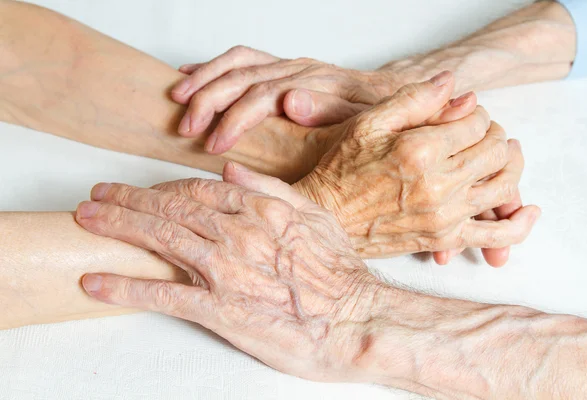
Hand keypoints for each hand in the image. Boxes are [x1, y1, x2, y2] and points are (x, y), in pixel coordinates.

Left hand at [74, 163, 385, 380]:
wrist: (355, 320)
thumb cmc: (340, 272)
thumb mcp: (314, 215)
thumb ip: (270, 187)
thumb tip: (230, 169)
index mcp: (259, 208)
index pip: (195, 189)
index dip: (160, 188)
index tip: (138, 190)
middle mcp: (237, 233)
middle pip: (168, 209)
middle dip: (125, 201)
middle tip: (94, 197)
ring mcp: (226, 271)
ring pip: (161, 239)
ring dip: (118, 228)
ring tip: (87, 221)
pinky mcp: (221, 310)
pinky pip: (164, 294)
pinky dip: (126, 286)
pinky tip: (97, 281)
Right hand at [171, 46, 397, 153]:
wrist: (391, 93)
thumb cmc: (376, 113)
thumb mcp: (363, 120)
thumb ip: (328, 111)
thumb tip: (291, 102)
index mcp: (312, 84)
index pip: (261, 97)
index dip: (234, 119)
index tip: (214, 143)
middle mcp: (296, 70)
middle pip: (241, 76)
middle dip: (208, 100)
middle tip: (185, 127)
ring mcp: (287, 67)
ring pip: (237, 63)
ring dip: (204, 79)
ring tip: (176, 97)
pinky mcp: (281, 68)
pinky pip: (242, 60)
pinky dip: (213, 66)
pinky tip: (191, 74)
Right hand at [286, 72, 539, 258]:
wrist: (327, 219)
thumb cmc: (341, 171)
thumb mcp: (368, 124)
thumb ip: (414, 100)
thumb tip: (453, 83)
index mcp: (421, 150)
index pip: (476, 122)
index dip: (476, 113)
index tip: (464, 115)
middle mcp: (439, 184)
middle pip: (496, 150)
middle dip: (495, 135)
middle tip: (482, 132)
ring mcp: (445, 215)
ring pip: (503, 185)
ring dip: (511, 165)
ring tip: (504, 155)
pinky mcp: (445, 238)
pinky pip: (496, 234)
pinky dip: (518, 224)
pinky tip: (527, 210)